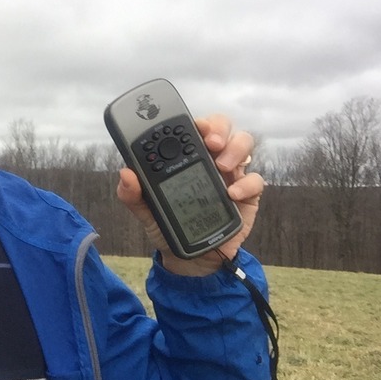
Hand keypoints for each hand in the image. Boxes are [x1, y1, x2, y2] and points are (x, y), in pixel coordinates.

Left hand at [116, 114, 263, 276]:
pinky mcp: (247, 194)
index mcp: (185, 156)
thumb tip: (125, 173)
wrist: (190, 258)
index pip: (192, 128)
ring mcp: (231, 174)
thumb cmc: (167, 225)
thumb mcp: (145, 210)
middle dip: (218, 128)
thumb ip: (132, 193)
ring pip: (243, 143)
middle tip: (210, 143)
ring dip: (234, 149)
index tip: (191, 125)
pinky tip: (232, 194)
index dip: (193, 121)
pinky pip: (255, 179)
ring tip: (221, 166)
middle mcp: (210, 158)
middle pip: (221, 126)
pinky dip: (246, 184)